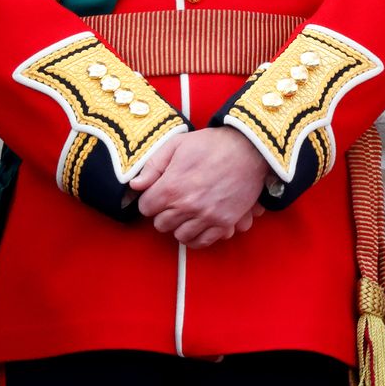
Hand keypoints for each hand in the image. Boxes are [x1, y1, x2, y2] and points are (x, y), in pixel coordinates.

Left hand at [132, 127, 269, 248]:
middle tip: (176, 200)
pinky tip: (198, 224)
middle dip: (165, 212)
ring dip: (180, 225)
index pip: (145, 208)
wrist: (250, 147)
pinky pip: (201, 242)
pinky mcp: (224, 222)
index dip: (151, 198)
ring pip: (179, 235)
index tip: (160, 192)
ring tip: (188, 211)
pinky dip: (196, 236)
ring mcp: (206, 216)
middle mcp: (187, 205)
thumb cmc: (212, 143)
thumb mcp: (178, 144)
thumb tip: (135, 185)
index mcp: (171, 186)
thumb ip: (153, 165)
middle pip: (161, 224)